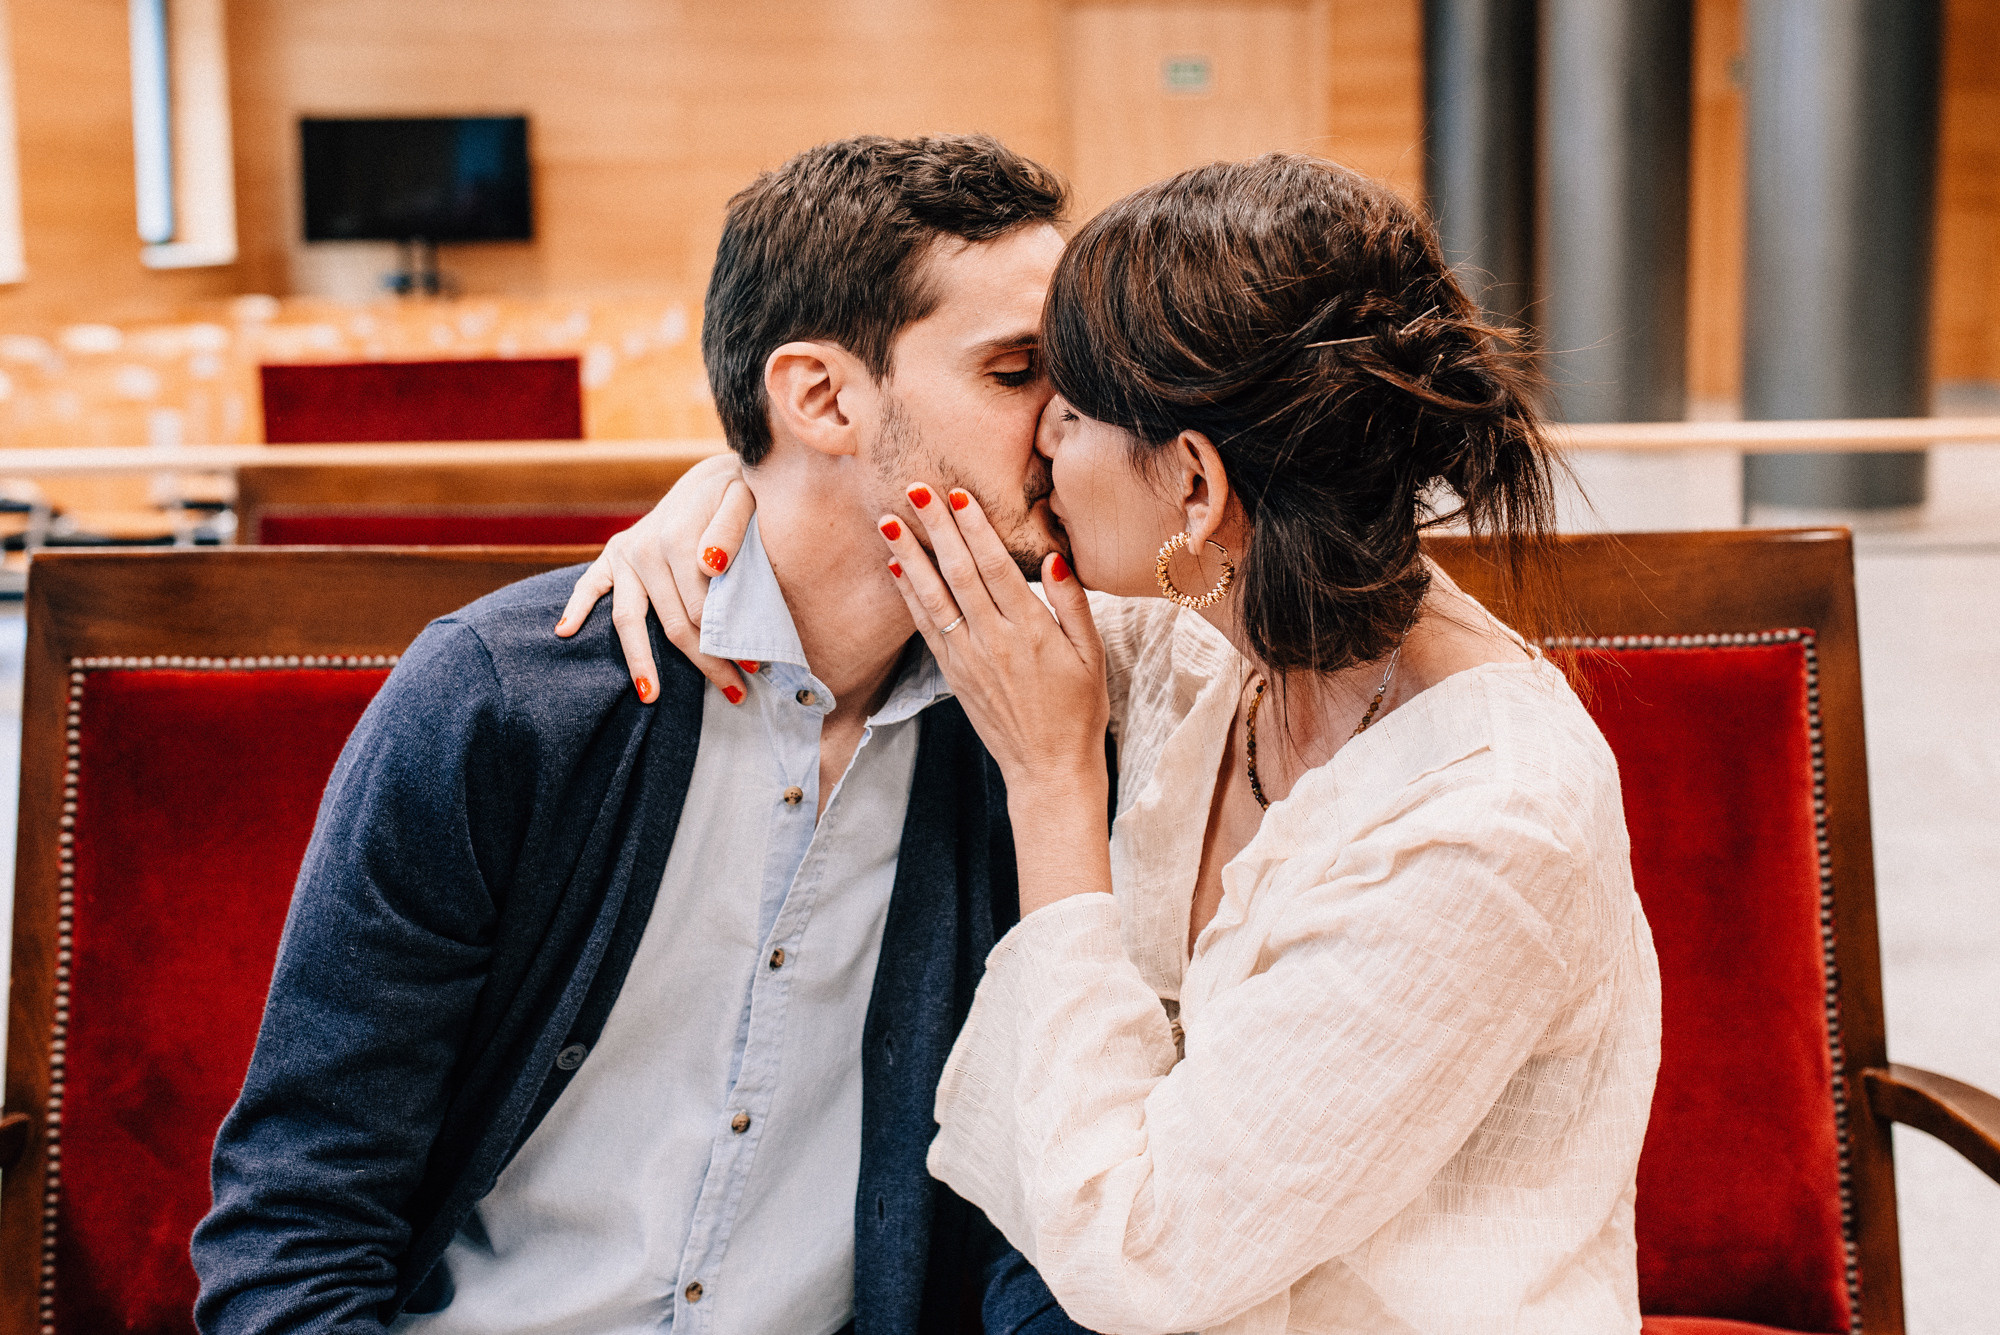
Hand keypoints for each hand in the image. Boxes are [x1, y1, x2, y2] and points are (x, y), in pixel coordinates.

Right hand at [554, 452, 756, 700]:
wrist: (709, 478)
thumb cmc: (734, 495)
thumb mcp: (743, 499)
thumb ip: (730, 529)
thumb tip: (710, 565)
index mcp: (677, 539)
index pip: (700, 607)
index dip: (725, 640)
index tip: (751, 665)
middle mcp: (645, 549)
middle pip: (672, 622)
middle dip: (703, 660)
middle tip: (735, 691)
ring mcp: (625, 555)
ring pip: (629, 619)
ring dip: (641, 660)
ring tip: (651, 695)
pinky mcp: (611, 555)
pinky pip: (589, 586)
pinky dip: (576, 607)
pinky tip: (564, 632)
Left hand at [880, 483, 1109, 799]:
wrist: (1049, 769)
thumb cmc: (1079, 710)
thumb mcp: (1093, 656)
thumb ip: (1072, 604)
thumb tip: (1054, 558)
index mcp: (1031, 631)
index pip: (996, 567)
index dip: (975, 529)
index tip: (958, 494)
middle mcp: (993, 640)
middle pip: (959, 572)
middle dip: (936, 527)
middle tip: (915, 487)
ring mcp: (968, 658)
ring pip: (933, 596)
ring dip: (910, 555)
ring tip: (890, 520)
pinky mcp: (953, 675)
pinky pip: (926, 627)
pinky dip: (908, 596)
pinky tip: (896, 568)